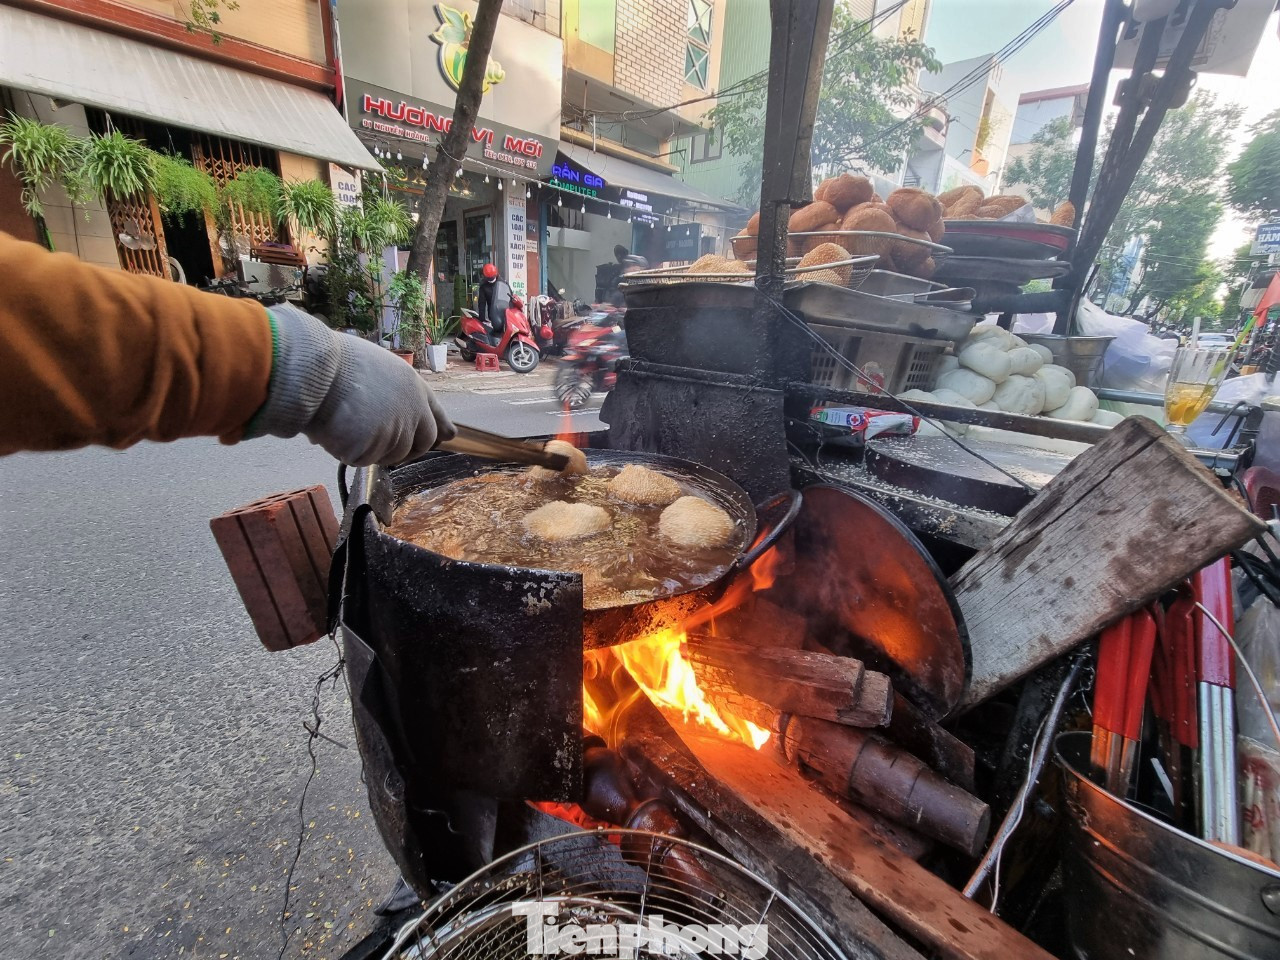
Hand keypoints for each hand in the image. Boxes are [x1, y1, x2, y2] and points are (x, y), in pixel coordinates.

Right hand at [246, 304, 454, 465]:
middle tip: (384, 446)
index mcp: (413, 387)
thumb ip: (392, 394)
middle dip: (407, 451)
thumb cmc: (336, 362)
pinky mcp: (372, 449)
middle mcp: (412, 411)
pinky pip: (362, 459)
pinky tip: (336, 430)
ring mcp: (394, 432)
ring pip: (390, 455)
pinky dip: (348, 451)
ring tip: (348, 423)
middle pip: (420, 444)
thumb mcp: (377, 368)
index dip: (440, 427)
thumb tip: (394, 422)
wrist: (316, 369)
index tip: (447, 435)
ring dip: (372, 448)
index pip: (435, 415)